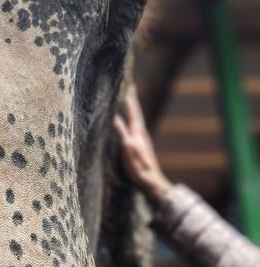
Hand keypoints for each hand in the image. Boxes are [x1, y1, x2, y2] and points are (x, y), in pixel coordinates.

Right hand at [113, 85, 171, 204]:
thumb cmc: (138, 168)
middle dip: (133, 100)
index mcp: (137, 133)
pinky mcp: (141, 145)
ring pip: (137, 119)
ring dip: (133, 109)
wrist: (152, 181)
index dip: (130, 100)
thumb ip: (122, 134)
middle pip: (136, 113)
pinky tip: (132, 122)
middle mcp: (141, 133)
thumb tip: (115, 118)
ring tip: (130, 101)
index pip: (133, 112)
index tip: (129, 86)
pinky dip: (133, 119)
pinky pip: (136, 126)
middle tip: (131, 87)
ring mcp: (142, 139)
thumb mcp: (127, 151)